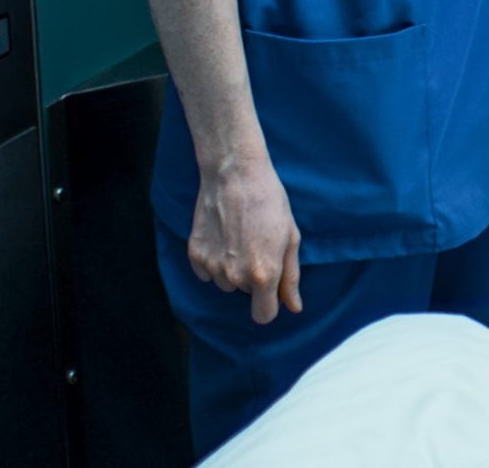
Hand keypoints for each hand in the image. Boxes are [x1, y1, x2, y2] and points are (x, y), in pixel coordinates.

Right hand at [190, 155, 303, 324]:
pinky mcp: (194, 255)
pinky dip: (214, 260)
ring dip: (233, 268)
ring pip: (226, 283)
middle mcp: (235, 276)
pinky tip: (223, 235)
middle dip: (254, 277)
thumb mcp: (290, 238)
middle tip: (258, 243)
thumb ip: (290, 277)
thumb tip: (294, 307)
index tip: (271, 291)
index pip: (263, 316)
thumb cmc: (270, 202)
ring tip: (240, 237)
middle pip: (246, 294)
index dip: (269, 305)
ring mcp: (212, 266)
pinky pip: (206, 272)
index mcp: (263, 274)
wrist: (235, 173)